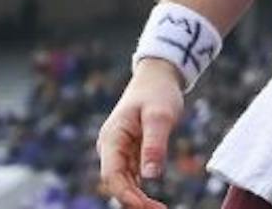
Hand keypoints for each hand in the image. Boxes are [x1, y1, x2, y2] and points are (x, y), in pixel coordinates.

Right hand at [96, 58, 182, 208]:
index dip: (125, 194)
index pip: (112, 175)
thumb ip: (155, 144)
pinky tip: (153, 202)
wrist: (158, 77)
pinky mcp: (129, 152)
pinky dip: (140, 190)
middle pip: (116, 183)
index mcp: (112, 138)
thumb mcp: (160, 115)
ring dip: (137, 198)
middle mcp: (110, 147)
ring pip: (123, 182)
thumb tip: (150, 176)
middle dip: (133, 201)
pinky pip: (131, 176)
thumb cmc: (158, 92)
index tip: (143, 207)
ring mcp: (118, 151)